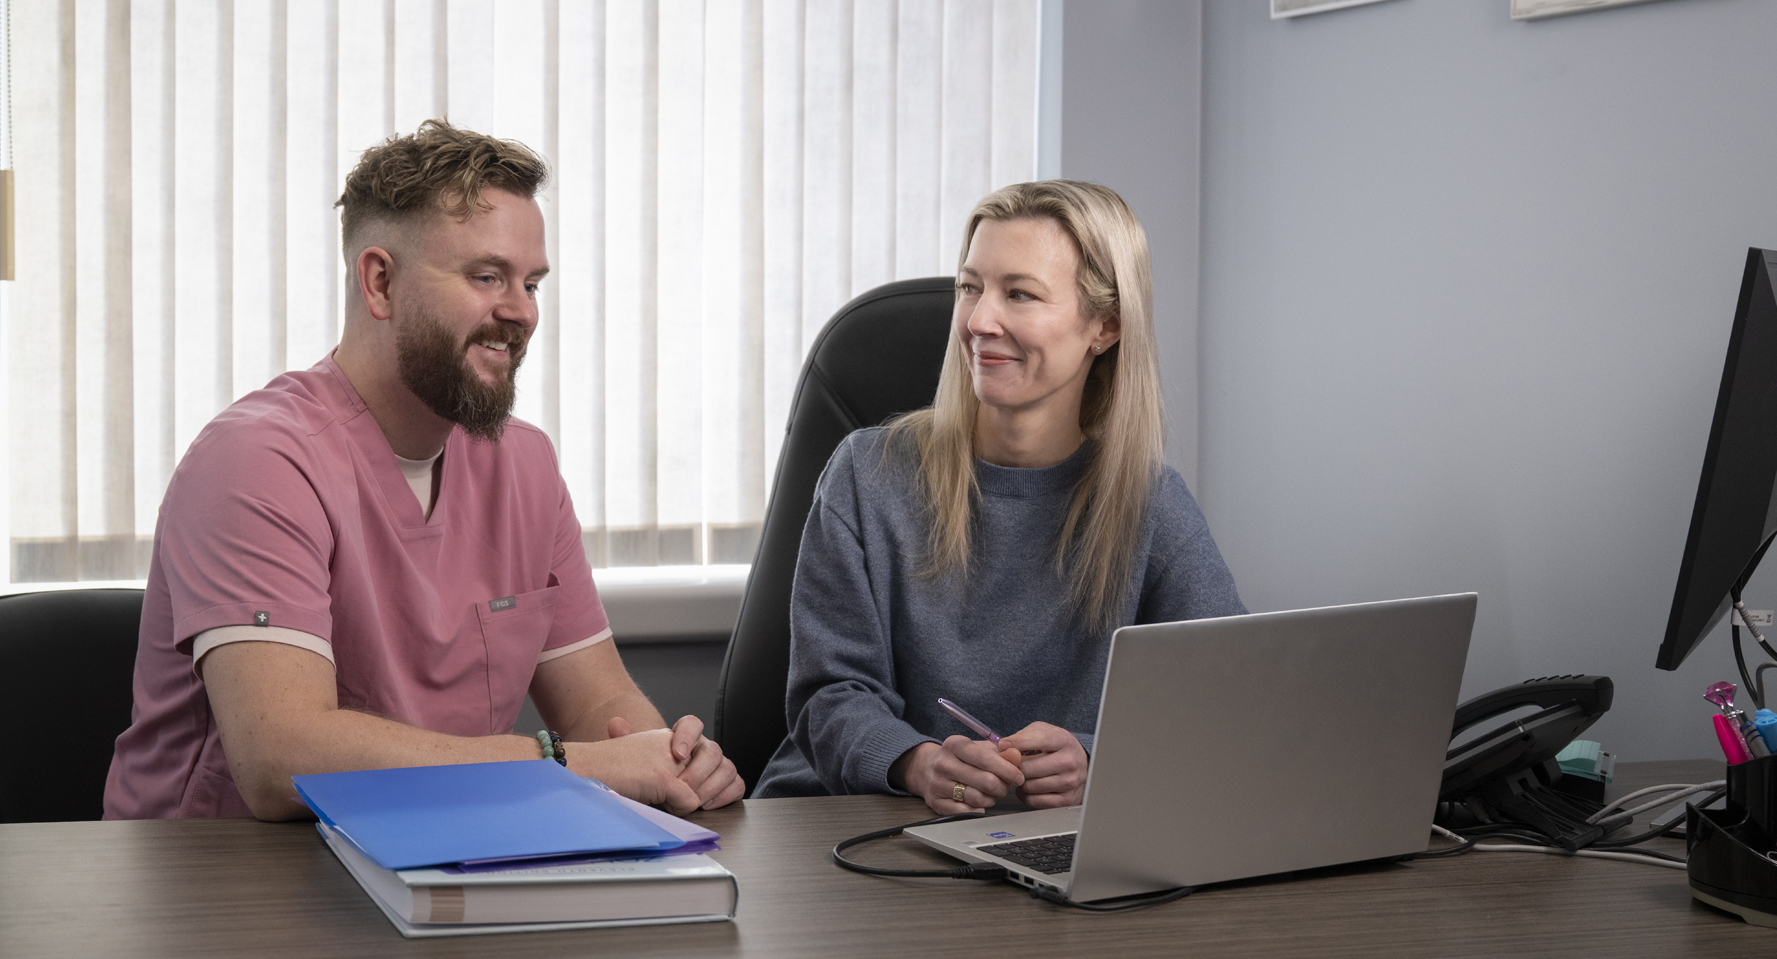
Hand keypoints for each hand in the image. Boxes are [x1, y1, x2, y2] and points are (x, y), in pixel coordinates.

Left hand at [602, 716, 744, 811]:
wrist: (653, 794)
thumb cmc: (643, 775)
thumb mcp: (631, 758)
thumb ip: (625, 739)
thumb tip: (616, 723)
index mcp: (683, 737)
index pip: (692, 724)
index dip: (687, 737)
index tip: (677, 755)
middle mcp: (703, 750)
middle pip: (713, 750)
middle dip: (698, 771)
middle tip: (682, 788)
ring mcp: (717, 768)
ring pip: (727, 768)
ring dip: (711, 786)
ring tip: (693, 801)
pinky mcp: (726, 786)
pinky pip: (736, 785)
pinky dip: (724, 795)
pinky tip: (707, 805)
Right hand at [894, 736, 1024, 814]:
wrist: (925, 769)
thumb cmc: (959, 758)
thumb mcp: (977, 748)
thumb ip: (1000, 753)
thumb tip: (1016, 756)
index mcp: (955, 745)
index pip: (985, 759)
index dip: (1007, 769)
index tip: (1019, 777)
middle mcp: (943, 764)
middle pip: (985, 781)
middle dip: (1002, 786)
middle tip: (1005, 787)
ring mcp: (937, 784)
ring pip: (977, 798)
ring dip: (991, 798)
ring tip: (991, 794)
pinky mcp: (936, 802)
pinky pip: (966, 811)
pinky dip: (978, 809)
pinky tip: (979, 802)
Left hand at [998, 723, 1087, 808]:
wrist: (1082, 765)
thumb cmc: (1057, 747)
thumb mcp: (1044, 731)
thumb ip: (1023, 735)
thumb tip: (1004, 747)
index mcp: (1063, 740)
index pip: (1036, 740)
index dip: (1015, 743)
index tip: (1003, 746)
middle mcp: (1069, 761)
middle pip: (1028, 768)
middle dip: (1015, 766)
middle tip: (1014, 765)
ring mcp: (1069, 782)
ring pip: (1029, 786)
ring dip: (1020, 782)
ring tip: (1024, 775)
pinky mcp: (1067, 800)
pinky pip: (1034, 801)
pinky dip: (1026, 795)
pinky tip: (1029, 788)